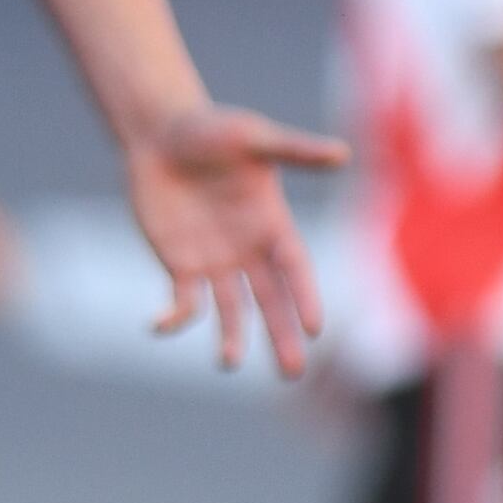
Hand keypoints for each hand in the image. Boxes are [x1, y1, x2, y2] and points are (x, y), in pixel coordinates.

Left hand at [125, 101, 344, 374]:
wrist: (160, 134)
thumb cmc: (211, 129)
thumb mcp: (253, 137)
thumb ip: (294, 151)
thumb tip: (342, 154)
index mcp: (273, 223)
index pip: (295, 269)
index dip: (305, 297)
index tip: (315, 328)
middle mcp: (249, 251)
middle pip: (270, 302)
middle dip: (281, 336)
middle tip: (292, 373)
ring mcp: (215, 262)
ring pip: (230, 311)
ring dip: (232, 338)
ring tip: (228, 363)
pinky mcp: (180, 266)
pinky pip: (182, 302)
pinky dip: (174, 318)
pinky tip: (160, 325)